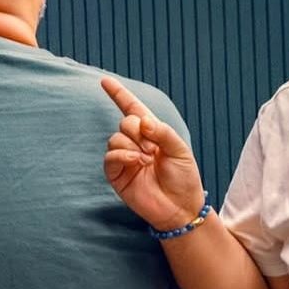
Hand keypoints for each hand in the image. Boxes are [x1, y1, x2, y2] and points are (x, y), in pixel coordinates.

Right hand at [101, 77, 205, 230]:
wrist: (180, 207)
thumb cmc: (183, 178)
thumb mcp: (180, 150)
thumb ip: (162, 131)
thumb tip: (141, 120)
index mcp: (151, 133)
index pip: (132, 108)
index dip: (118, 94)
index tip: (104, 81)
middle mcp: (135, 143)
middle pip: (125, 122)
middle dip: (138, 131)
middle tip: (153, 149)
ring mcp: (124, 159)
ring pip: (115, 138)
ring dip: (133, 146)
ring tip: (147, 159)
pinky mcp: (117, 175)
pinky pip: (110, 156)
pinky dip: (122, 155)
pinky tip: (136, 162)